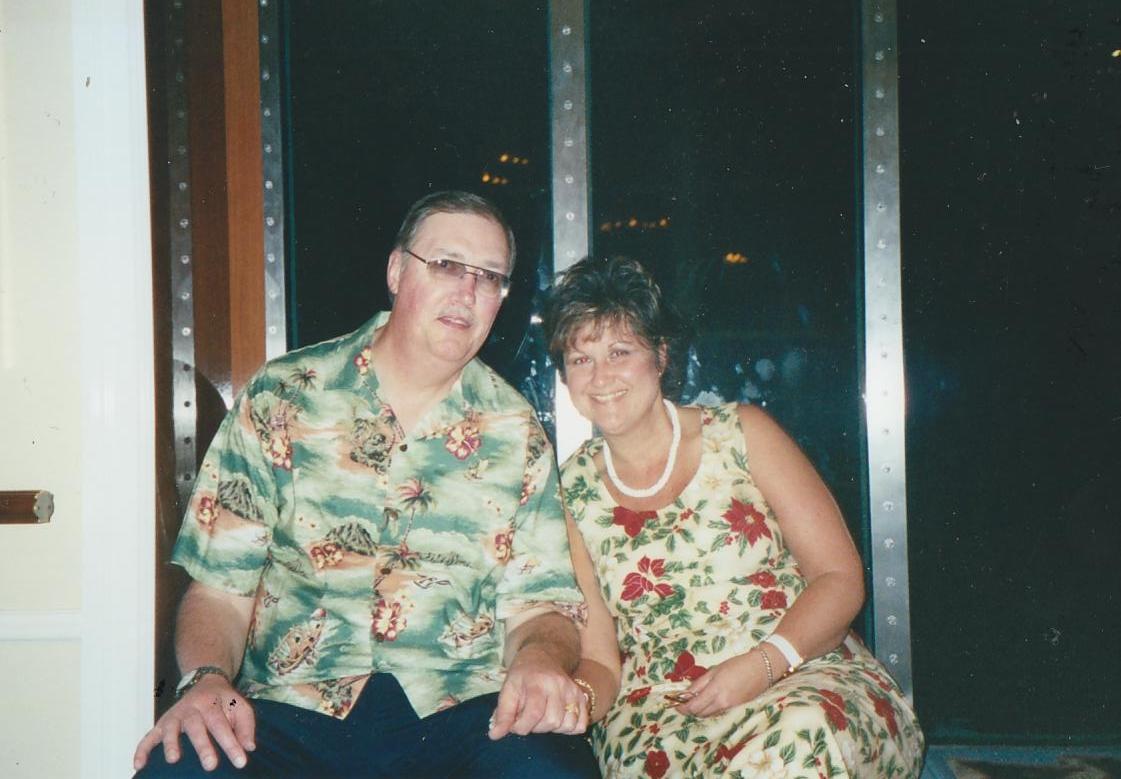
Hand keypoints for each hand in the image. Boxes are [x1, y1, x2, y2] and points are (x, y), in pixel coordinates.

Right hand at [133, 675, 255, 771]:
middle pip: (197, 727)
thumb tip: (249, 747)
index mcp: (212, 704)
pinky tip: (138, 765)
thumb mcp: (240, 706)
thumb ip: (246, 726)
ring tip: (173, 760)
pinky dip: (142, 750)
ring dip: (171, 744)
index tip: (241, 762)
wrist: (205, 681)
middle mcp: (191, 709)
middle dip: (203, 747)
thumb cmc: (224, 702)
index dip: (232, 744)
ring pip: (170, 729)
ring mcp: (174, 716)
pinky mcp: (161, 724)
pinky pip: (148, 736)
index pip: (222, 725)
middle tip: (211, 766)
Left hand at [488, 646, 588, 738]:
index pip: (534, 713)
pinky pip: (581, 725)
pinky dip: (569, 728)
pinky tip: (557, 719)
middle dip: (536, 728)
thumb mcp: (507, 690)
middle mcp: (558, 685)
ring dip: (552, 729)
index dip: (522, 727)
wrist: (542, 657)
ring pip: (567, 725)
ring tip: (542, 718)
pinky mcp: (582, 697)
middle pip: (551, 721)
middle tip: (528, 719)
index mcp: (538, 682)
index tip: (515, 725)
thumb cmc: (522, 676)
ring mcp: (573, 691)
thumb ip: (503, 714)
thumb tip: (495, 735)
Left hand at [673, 651, 768, 717]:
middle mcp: (722, 703)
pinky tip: (709, 701)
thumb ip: (699, 683)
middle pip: (700, 714)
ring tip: (696, 700)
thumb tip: (685, 693)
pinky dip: (711, 710)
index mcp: (716, 691)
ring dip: (700, 710)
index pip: (694, 706)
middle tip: (684, 702)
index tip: (676, 705)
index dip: (683, 707)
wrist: (762, 668)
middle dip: (690, 710)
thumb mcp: (715, 670)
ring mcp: (731, 708)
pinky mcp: (737, 710)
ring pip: (709, 715)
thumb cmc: (737, 665)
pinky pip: (719, 713)